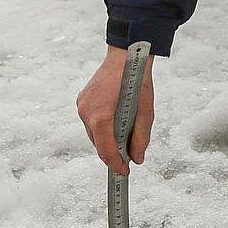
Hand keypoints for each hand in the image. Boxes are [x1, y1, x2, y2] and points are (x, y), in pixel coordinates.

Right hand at [76, 46, 154, 175]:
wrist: (126, 54)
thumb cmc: (137, 80)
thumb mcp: (146, 112)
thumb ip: (141, 138)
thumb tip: (137, 158)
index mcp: (101, 117)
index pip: (106, 151)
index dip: (116, 164)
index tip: (125, 172)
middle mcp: (86, 112)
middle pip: (98, 143)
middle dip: (113, 151)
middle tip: (129, 154)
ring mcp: (82, 105)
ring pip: (94, 133)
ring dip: (107, 138)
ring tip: (125, 134)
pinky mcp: (81, 100)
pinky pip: (91, 121)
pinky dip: (102, 126)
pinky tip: (115, 120)